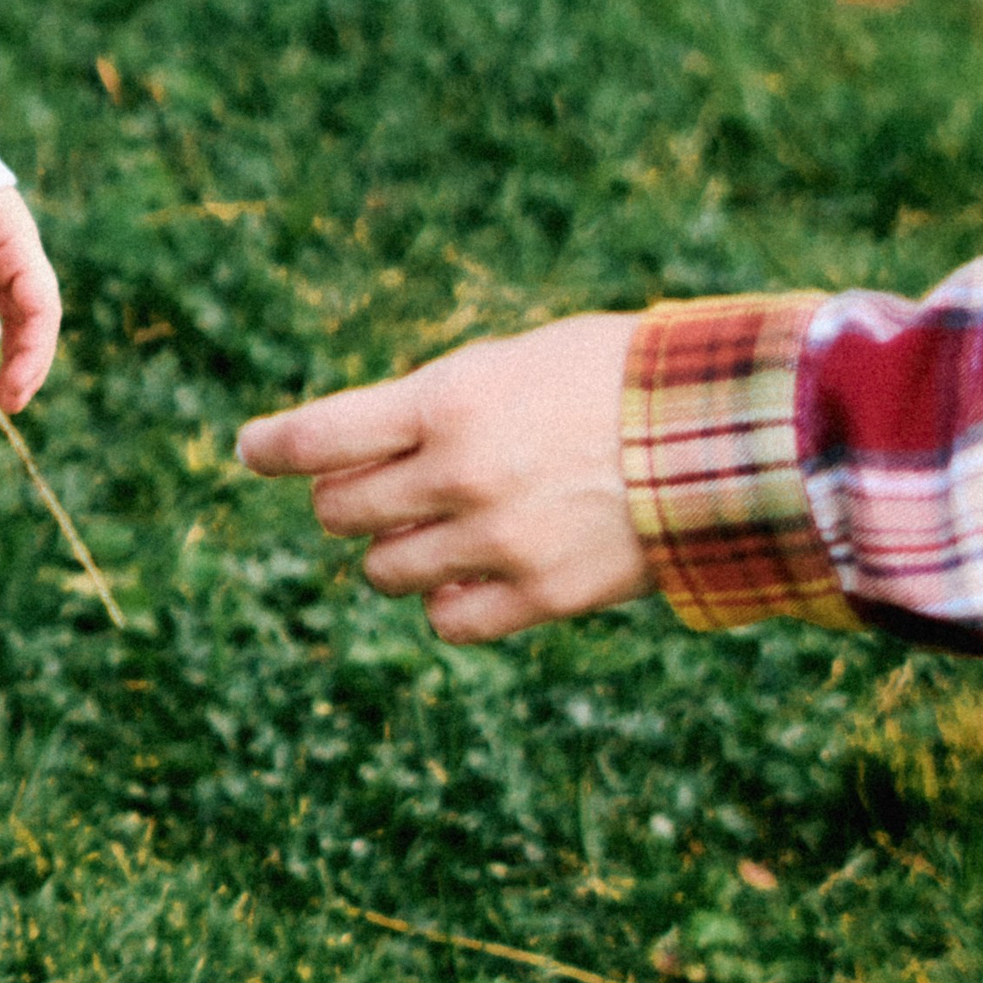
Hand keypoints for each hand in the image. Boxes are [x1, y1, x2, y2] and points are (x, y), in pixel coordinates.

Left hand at [234, 311, 651, 644]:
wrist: (729, 434)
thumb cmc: (616, 378)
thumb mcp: (512, 362)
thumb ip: (432, 404)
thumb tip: (358, 450)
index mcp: (447, 401)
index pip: (319, 437)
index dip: (274, 447)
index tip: (252, 450)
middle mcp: (460, 474)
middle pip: (342, 510)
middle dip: (349, 498)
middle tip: (378, 485)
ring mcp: (499, 541)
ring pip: (384, 569)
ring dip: (396, 549)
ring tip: (440, 525)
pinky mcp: (542, 596)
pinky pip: (448, 621)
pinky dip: (446, 601)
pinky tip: (471, 574)